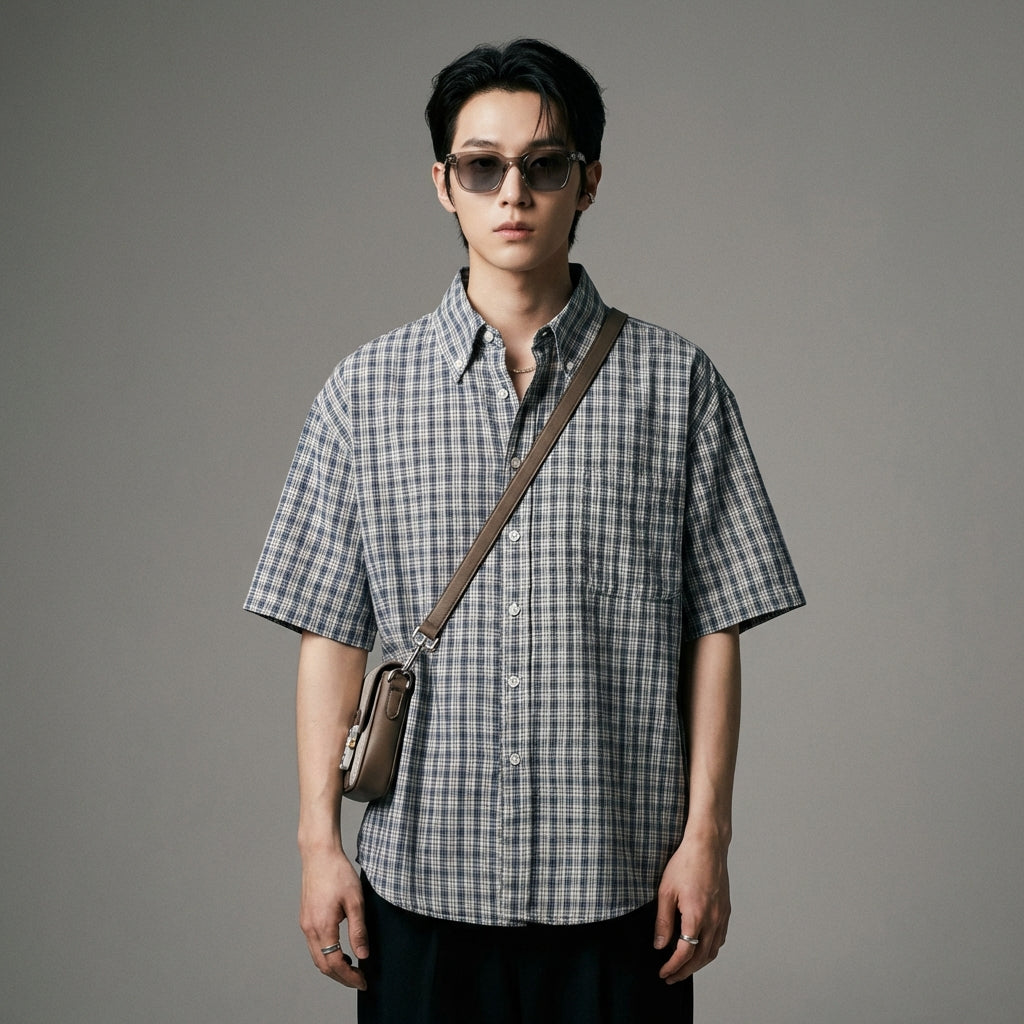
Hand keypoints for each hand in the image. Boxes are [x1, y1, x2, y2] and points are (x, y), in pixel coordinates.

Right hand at [300, 847, 368, 989]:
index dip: (349, 977)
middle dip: (341, 977)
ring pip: (317, 956)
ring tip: (352, 968)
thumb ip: (358, 930)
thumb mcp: (355, 901)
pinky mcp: (305, 918)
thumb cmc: (338, 873)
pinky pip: (314, 945)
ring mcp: (305, 924)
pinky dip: (326, 954)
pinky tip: (340, 951)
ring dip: (333, 967)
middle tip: (359, 980)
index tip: (363, 982)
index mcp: (322, 926)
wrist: (319, 854)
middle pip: (323, 965)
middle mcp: (309, 929)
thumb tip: (362, 955)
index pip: (334, 963)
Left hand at [653, 834, 730, 983]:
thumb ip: (663, 921)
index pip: (685, 953)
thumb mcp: (665, 891)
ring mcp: (722, 916)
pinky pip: (720, 939)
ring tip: (683, 968)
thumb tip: (660, 945)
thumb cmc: (685, 864)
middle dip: (685, 971)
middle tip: (671, 977)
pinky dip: (709, 951)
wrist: (707, 846)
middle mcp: (713, 920)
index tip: (663, 973)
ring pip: (713, 951)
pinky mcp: (726, 910)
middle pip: (701, 958)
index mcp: (696, 916)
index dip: (673, 966)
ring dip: (698, 964)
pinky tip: (700, 949)